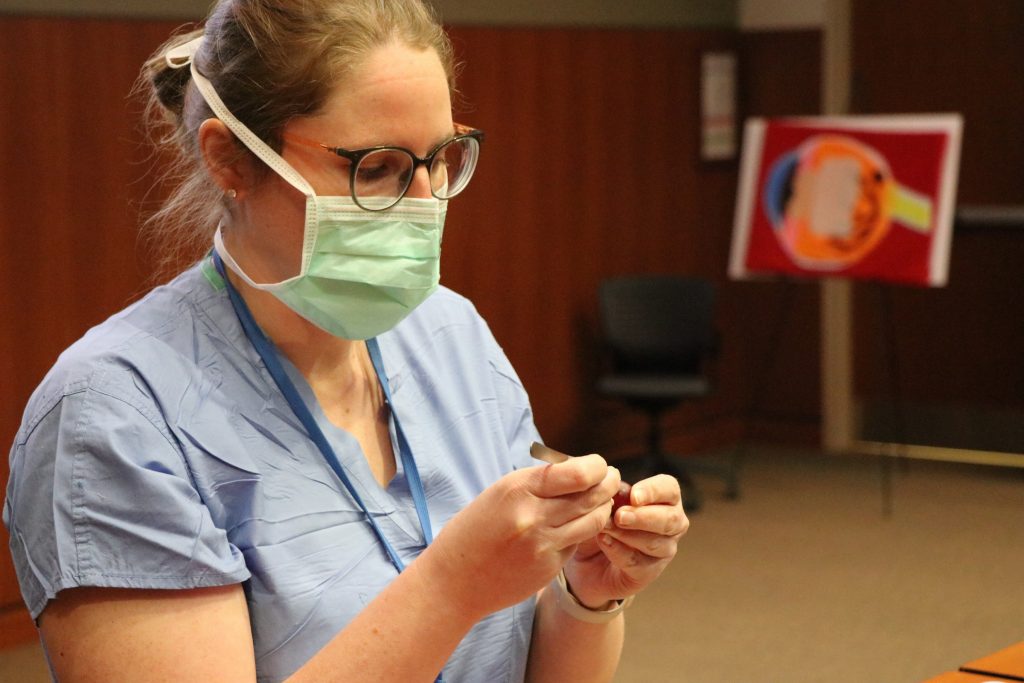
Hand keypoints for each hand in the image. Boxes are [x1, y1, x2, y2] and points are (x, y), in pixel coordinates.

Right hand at [424, 455, 621, 619]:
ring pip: (594, 520)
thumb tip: (580, 471)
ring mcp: (542, 544)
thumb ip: (539, 483)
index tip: (599, 466)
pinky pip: (578, 542)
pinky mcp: (548, 567)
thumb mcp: (500, 493)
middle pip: (592, 495)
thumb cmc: (476, 529)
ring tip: (603, 500)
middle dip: (609, 483)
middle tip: (612, 479)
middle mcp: (532, 515)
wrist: (454, 580)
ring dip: (604, 508)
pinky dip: (585, 530)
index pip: (578, 472)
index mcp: (518, 488)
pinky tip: (582, 524)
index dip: (597, 467)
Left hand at [563, 473, 687, 607]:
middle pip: (671, 519)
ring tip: (605, 527)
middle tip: (620, 516)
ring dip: (628, 534)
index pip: (669, 488)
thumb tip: (610, 487)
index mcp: (664, 499)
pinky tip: (604, 541)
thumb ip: (609, 494)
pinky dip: (619, 552)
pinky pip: (639, 564)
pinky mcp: (649, 573)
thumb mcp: (600, 503)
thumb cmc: (599, 520)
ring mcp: (663, 551)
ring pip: (656, 543)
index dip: (654, 491)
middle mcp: (671, 524)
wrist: (584, 558)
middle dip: (644, 516)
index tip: (633, 496)